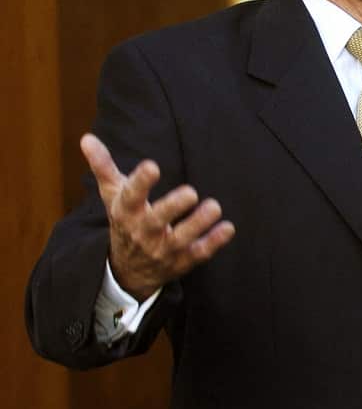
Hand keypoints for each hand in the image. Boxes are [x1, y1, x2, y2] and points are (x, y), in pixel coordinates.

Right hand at [82, 133, 234, 301]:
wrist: (129, 270)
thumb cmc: (125, 220)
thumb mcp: (113, 195)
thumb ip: (103, 167)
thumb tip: (87, 138)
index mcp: (126, 212)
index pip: (130, 197)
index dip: (140, 182)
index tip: (152, 166)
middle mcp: (143, 232)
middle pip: (156, 221)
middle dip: (172, 207)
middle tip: (190, 192)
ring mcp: (163, 249)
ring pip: (180, 239)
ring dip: (197, 224)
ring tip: (214, 206)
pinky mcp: (182, 260)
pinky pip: (198, 254)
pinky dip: (213, 243)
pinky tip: (228, 228)